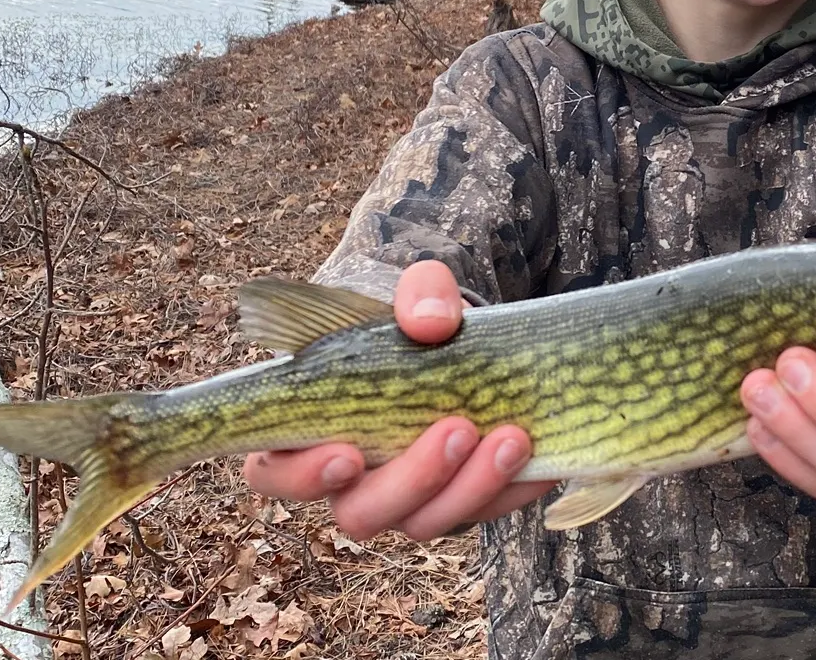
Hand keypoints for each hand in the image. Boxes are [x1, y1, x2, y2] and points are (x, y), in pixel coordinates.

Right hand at [243, 260, 554, 539]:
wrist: (471, 336)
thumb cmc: (416, 318)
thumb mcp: (418, 291)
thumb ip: (419, 294)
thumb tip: (431, 323)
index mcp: (309, 429)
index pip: (274, 472)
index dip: (302, 474)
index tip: (346, 454)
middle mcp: (352, 479)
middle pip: (361, 513)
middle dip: (411, 480)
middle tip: (456, 429)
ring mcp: (407, 497)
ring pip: (423, 524)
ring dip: (469, 488)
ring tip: (511, 437)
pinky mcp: (458, 499)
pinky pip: (484, 513)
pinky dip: (514, 490)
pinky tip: (541, 458)